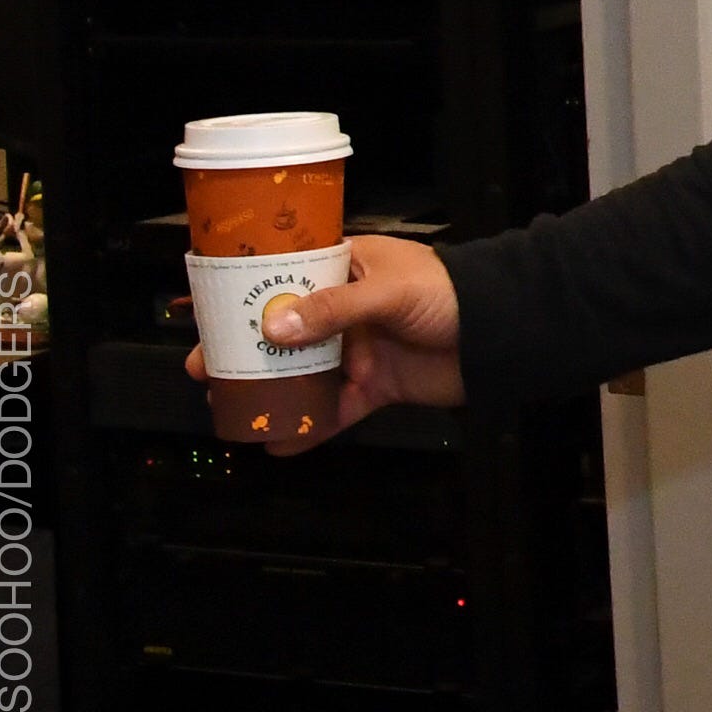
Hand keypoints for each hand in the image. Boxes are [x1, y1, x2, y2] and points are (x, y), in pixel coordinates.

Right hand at [184, 234, 464, 454]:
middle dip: (246, 349)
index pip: (287, 274)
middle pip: (286, 329)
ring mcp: (360, 349)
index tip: (207, 309)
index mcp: (349, 269)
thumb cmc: (454, 292)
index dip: (247, 292)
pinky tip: (278, 442)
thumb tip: (276, 327)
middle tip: (206, 367)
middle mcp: (348, 309)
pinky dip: (308, 426)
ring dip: (269, 389)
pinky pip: (334, 409)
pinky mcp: (376, 386)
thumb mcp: (391, 290)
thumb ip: (334, 310)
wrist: (505, 332)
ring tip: (230, 407)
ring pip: (303, 372)